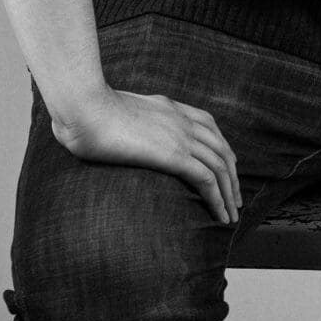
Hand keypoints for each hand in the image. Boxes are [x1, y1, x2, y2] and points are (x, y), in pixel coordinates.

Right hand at [52, 85, 242, 225]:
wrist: (84, 108)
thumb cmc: (85, 111)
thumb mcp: (114, 110)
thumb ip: (124, 120)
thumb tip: (112, 130)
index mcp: (168, 106)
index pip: (208, 125)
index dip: (221, 147)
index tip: (227, 166)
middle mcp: (181, 119)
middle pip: (221, 148)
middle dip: (232, 175)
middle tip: (235, 197)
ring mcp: (180, 136)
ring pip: (219, 166)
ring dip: (229, 192)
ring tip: (231, 213)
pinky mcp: (174, 155)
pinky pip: (207, 179)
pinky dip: (217, 198)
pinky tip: (219, 214)